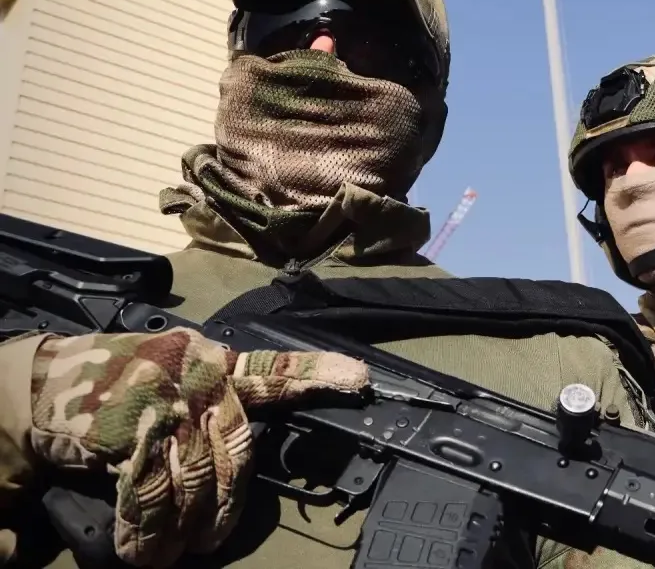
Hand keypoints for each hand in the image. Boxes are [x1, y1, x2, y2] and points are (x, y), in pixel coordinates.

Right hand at [28, 327, 367, 566]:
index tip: (361, 381)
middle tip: (210, 538)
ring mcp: (162, 402)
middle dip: (225, 504)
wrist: (35, 383)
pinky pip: (151, 495)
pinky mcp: (126, 432)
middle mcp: (196, 377)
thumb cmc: (110, 384)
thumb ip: (210, 399)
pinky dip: (147, 531)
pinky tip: (140, 549)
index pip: (273, 370)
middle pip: (236, 450)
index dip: (318, 375)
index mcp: (213, 362)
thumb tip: (238, 450)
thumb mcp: (169, 375)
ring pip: (195, 481)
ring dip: (184, 528)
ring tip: (170, 553)